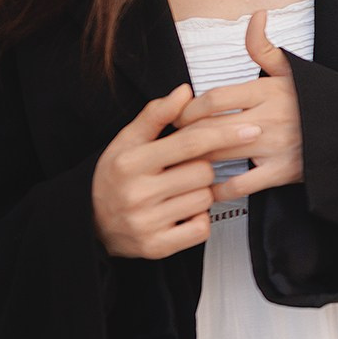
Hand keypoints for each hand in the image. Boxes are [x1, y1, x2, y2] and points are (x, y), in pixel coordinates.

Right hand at [92, 83, 259, 258]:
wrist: (88, 222)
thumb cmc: (115, 177)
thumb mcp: (127, 141)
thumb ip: (156, 115)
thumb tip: (185, 91)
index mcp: (130, 162)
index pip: (189, 143)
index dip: (223, 133)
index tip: (249, 129)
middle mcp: (136, 193)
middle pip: (203, 172)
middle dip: (202, 169)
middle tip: (183, 172)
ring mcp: (145, 223)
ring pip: (205, 200)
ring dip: (201, 194)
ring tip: (177, 193)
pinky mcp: (155, 247)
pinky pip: (201, 229)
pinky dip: (198, 220)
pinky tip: (180, 213)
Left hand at [170, 9, 304, 201]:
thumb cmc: (316, 100)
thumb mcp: (292, 70)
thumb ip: (264, 46)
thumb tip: (256, 15)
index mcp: (267, 91)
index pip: (214, 99)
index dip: (188, 109)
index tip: (178, 116)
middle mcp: (269, 118)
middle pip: (210, 128)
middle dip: (184, 137)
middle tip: (171, 142)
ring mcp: (274, 146)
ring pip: (220, 156)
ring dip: (195, 161)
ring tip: (181, 163)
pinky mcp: (281, 172)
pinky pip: (240, 186)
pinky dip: (219, 190)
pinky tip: (208, 188)